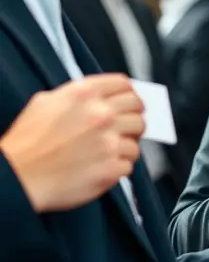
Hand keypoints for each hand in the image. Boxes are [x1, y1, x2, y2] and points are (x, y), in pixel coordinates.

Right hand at [0, 74, 144, 212]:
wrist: (18, 177)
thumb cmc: (26, 142)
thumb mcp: (45, 102)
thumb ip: (76, 95)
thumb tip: (100, 97)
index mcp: (85, 94)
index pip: (124, 85)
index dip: (128, 93)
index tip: (129, 101)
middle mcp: (101, 115)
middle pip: (137, 109)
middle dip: (133, 117)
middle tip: (126, 126)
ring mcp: (109, 143)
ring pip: (136, 139)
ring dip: (126, 144)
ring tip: (111, 150)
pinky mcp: (111, 169)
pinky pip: (129, 164)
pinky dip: (119, 166)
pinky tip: (103, 166)